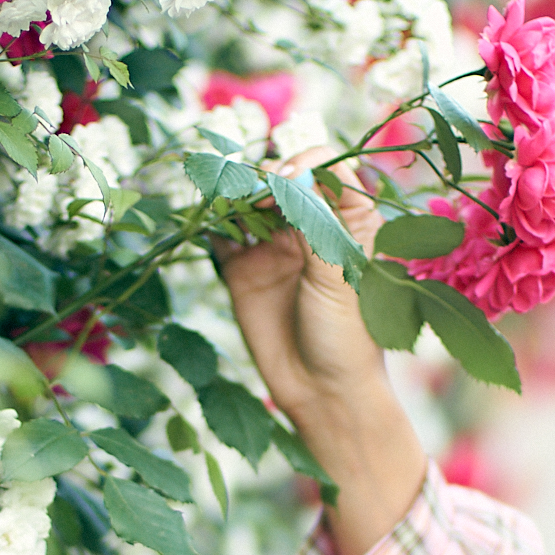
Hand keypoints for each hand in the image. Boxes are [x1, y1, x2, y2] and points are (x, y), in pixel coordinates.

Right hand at [216, 176, 427, 554]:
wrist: (321, 394)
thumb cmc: (347, 336)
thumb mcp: (339, 276)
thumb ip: (318, 224)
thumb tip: (295, 173)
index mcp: (346, 223)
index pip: (328, 170)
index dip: (307, 160)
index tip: (287, 173)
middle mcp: (309, 227)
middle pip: (283, 178)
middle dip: (266, 173)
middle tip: (255, 188)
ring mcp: (273, 246)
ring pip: (248, 201)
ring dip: (235, 191)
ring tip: (225, 195)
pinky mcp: (241, 269)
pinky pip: (221, 234)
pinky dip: (210, 222)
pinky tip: (206, 218)